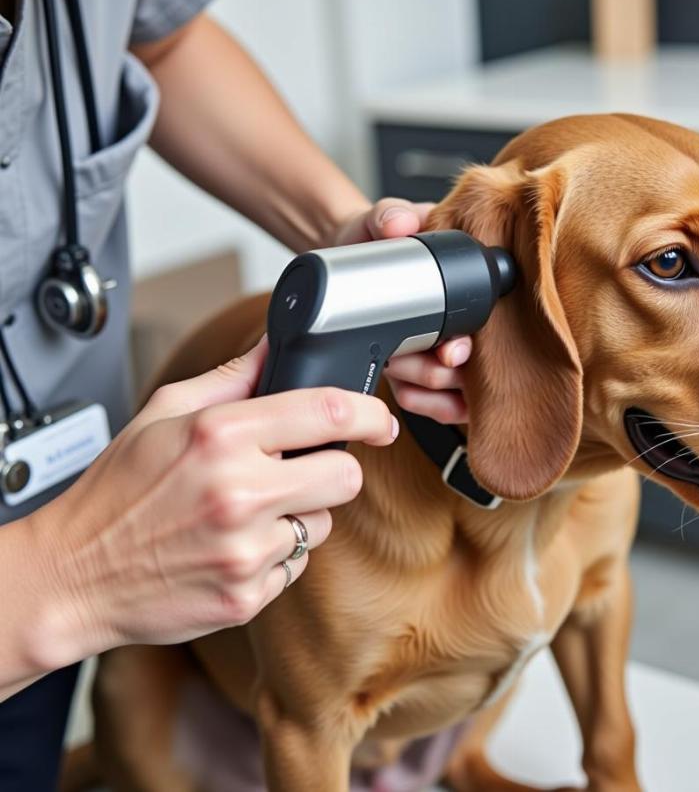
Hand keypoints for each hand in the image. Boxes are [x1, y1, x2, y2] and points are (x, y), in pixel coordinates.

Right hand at [27, 337, 396, 669]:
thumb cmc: (116, 491)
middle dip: (332, 470)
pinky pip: (296, 565)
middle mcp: (239, 493)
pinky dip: (275, 554)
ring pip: (322, 524)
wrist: (73, 575)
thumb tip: (277, 347)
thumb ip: (233, 377)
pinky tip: (232, 546)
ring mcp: (245, 551)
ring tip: (246, 513)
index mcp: (221, 436)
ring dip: (299, 515)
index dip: (370, 414)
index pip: (329, 414)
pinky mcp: (247, 596)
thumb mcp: (164, 412)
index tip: (381, 420)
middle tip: (297, 471)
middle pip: (346, 476)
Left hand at [332, 197, 470, 423]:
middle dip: (438, 369)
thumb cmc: (377, 241)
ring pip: (451, 394)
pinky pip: (431, 406)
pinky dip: (416, 400)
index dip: (470, 351)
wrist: (350, 258)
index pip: (490, 333)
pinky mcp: (419, 378)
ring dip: (422, 383)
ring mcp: (442, 358)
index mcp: (466, 295)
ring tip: (393, 359)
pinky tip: (400, 384)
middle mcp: (462, 330)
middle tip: (404, 351)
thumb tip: (400, 225)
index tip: (450, 349)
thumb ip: (390, 214)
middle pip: (473, 374)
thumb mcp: (382, 220)